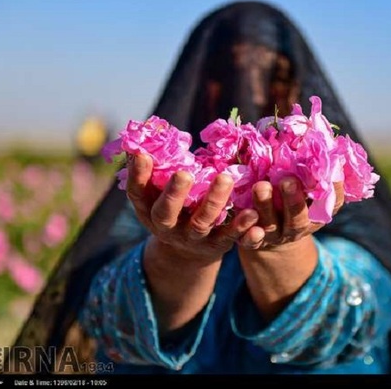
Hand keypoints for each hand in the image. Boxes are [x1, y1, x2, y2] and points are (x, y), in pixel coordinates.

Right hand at [126, 154, 259, 262]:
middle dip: (174, 193)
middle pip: (166, 212)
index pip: (137, 192)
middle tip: (183, 173)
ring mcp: (191, 238)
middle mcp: (167, 226)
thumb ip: (154, 169)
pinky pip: (229, 237)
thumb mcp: (156, 194)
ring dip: (213, 201)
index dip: (138, 175)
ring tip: (225, 178)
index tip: (143, 155)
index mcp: (148, 209)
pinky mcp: (216, 245)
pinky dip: (241, 226)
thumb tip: (142, 138)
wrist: (187, 252)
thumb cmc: (172, 208)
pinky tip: (253, 212)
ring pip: (201, 222)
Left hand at [240, 176, 344, 250]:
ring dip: (265, 206)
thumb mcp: (305, 189)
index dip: (334, 189)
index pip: (332, 204)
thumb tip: (319, 133)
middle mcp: (298, 228)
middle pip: (298, 218)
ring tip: (260, 186)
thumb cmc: (290, 200)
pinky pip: (250, 241)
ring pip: (270, 224)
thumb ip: (310, 170)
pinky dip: (248, 232)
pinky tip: (242, 214)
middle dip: (293, 200)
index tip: (331, 170)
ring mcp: (276, 236)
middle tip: (288, 180)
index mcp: (317, 215)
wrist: (270, 234)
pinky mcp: (254, 243)